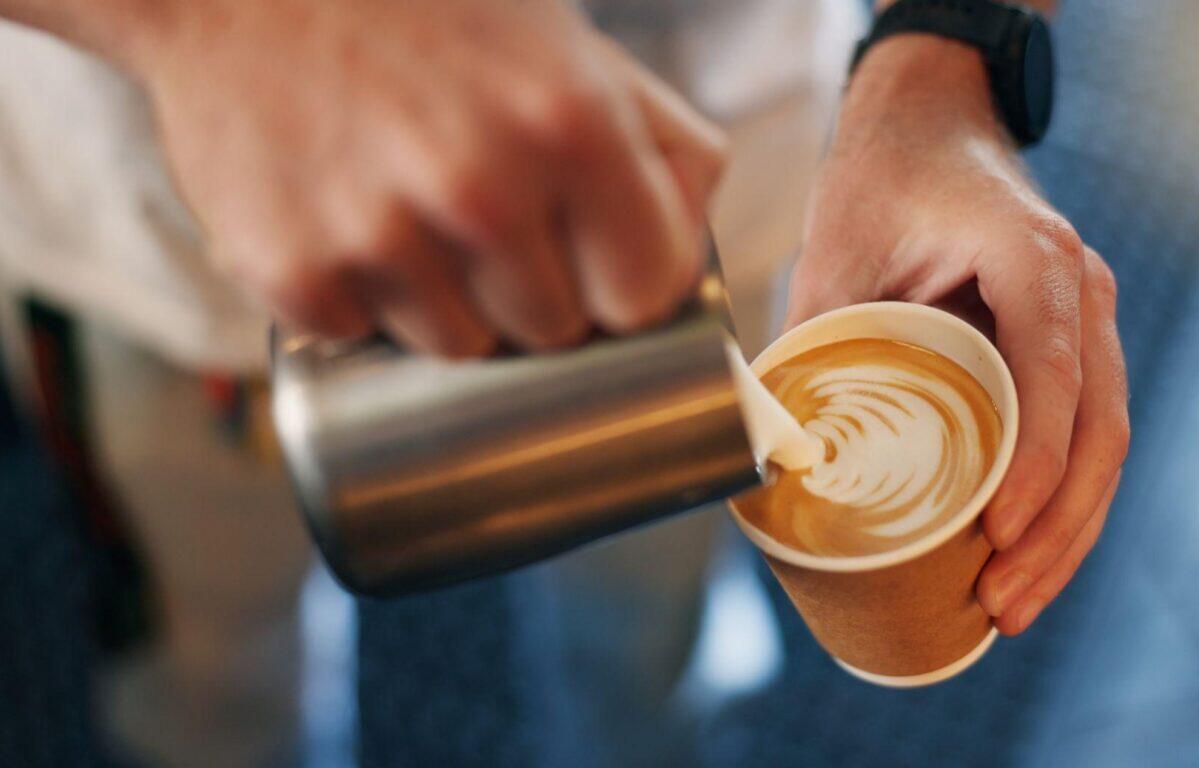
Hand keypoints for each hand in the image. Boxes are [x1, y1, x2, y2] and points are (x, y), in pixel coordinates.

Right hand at [119, 0, 723, 355]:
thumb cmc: (429, 13)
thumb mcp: (568, 45)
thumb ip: (662, 142)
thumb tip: (691, 248)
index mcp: (573, 124)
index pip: (644, 295)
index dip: (623, 286)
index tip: (596, 267)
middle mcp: (482, 187)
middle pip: (553, 332)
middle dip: (534, 293)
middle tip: (487, 220)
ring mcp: (380, 236)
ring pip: (461, 347)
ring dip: (448, 304)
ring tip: (411, 214)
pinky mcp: (293, 272)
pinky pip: (363, 337)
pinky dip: (360, 300)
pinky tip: (345, 223)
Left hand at [787, 37, 1128, 634]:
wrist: (926, 124)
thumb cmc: (880, 181)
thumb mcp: (834, 255)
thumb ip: (811, 344)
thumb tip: (770, 457)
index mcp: (1028, 257)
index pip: (1053, 370)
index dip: (1035, 461)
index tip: (996, 533)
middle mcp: (1077, 292)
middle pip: (1098, 428)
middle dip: (1056, 528)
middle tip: (1001, 602)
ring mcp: (1082, 321)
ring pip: (1103, 442)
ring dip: (1067, 531)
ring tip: (1013, 606)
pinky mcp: (1065, 347)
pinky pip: (1084, 433)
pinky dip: (1062, 500)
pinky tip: (1026, 556)